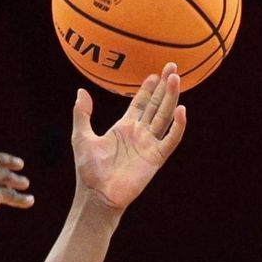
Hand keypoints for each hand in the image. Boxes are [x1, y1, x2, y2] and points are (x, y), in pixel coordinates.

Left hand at [72, 62, 186, 210]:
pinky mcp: (155, 158)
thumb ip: (82, 115)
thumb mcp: (82, 137)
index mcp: (123, 128)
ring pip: (164, 116)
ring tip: (175, 79)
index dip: (147, 89)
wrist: (97, 194)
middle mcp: (139, 134)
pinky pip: (170, 139)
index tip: (154, 74)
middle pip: (156, 105)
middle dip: (164, 87)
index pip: (140, 104)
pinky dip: (177, 126)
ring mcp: (149, 145)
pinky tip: (181, 109)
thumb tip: (81, 91)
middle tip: (172, 67)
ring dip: (171, 98)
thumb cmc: (88, 170)